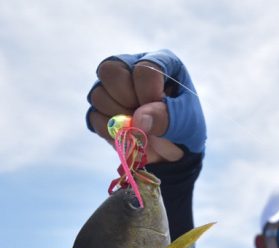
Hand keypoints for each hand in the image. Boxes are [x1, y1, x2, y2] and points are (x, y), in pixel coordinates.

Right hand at [86, 50, 205, 163]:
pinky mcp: (101, 108)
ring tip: (139, 128)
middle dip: (126, 100)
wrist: (171, 153)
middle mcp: (132, 66)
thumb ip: (167, 118)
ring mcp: (113, 87)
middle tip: (143, 116)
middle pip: (110, 70)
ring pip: (98, 94)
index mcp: (160, 62)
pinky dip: (110, 131)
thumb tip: (139, 119)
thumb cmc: (183, 130)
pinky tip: (128, 134)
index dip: (148, 94)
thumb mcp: (185, 125)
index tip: (160, 110)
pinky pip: (94, 117)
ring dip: (119, 119)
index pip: (143, 68)